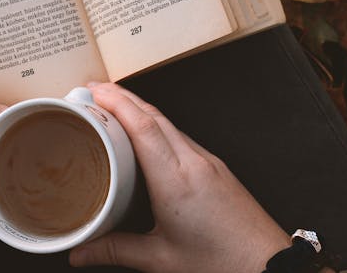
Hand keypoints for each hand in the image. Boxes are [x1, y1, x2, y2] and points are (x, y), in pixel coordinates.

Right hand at [70, 83, 289, 272]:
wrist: (267, 266)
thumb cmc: (222, 264)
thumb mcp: (160, 260)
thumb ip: (115, 251)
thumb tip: (80, 251)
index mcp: (176, 181)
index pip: (143, 127)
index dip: (117, 103)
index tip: (94, 91)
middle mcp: (195, 163)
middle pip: (155, 116)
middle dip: (123, 97)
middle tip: (94, 91)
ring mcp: (210, 162)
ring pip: (170, 125)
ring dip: (141, 111)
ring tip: (114, 110)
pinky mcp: (218, 169)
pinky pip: (183, 138)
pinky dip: (159, 129)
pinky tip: (147, 139)